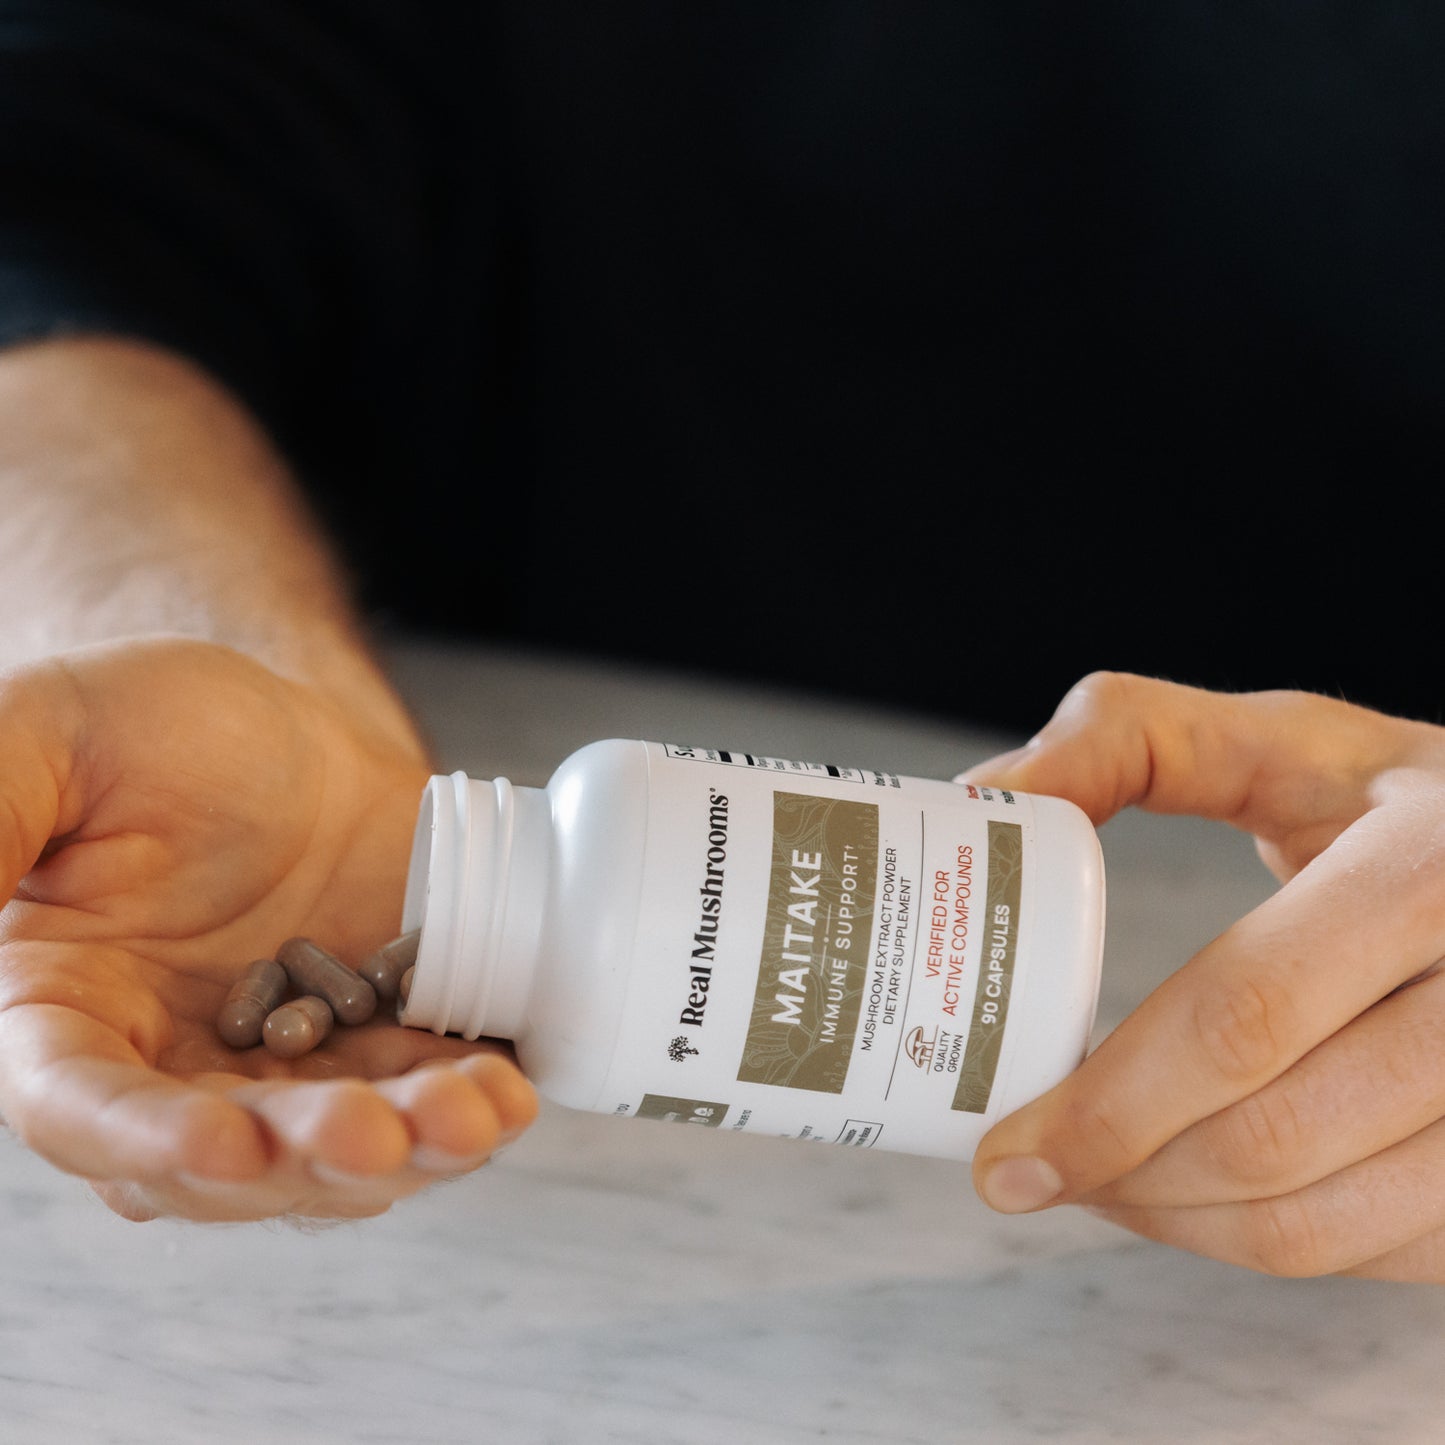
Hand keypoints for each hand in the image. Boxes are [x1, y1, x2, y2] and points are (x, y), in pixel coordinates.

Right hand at [0, 637, 536, 1222]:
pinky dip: (460, 1105)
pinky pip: (414, 1095)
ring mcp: (281, 1061)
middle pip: (227, 1158)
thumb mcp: (49, 734)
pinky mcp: (375, 1038)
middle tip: (375, 1131)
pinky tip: (504, 1092)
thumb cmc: (148, 722)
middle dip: (306, 1157)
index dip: (149, 1141)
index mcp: (60, 1010)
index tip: (229, 1144)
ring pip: (333, 1150)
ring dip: (407, 1150)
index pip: (82, 1106)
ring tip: (474, 1117)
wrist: (280, 726)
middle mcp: (166, 1063)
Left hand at [963, 672, 1444, 1281]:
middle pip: (1273, 1136)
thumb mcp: (1278, 738)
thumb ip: (1127, 739)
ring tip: (1091, 1185)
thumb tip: (988, 796)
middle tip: (1026, 1172)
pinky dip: (1259, 1247)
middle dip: (1121, 1175)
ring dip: (1176, 1225)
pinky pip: (1375, 1252)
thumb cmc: (1390, 801)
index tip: (1006, 1149)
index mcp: (1427, 869)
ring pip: (1320, 1224)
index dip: (1109, 1102)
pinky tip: (1187, 1202)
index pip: (1243, 1015)